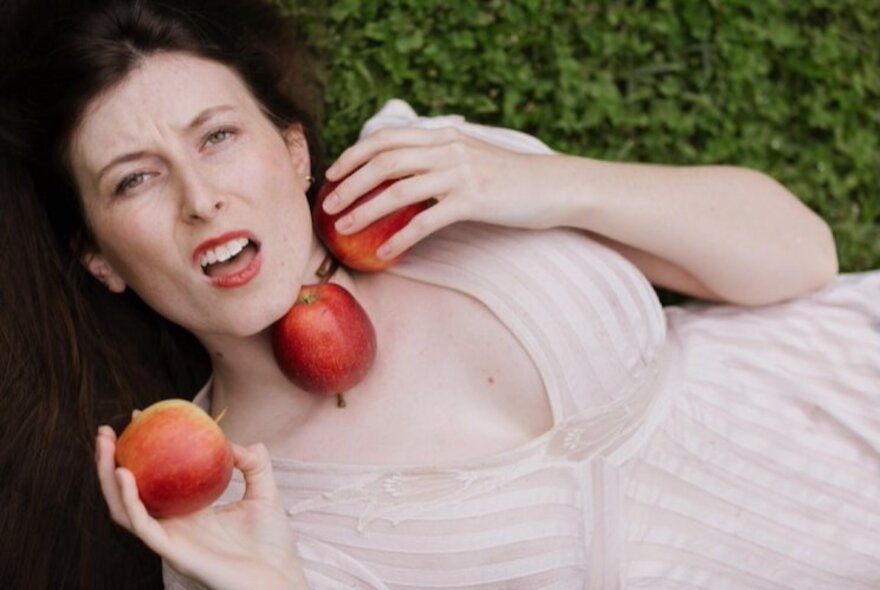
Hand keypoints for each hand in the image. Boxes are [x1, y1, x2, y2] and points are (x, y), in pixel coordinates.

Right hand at [95, 425, 307, 588]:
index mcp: (189, 513)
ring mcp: (170, 541)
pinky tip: (124, 474)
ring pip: (125, 511)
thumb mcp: (265, 492)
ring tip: (106, 447)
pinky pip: (143, 526)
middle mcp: (173, 527)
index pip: (156, 480)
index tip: (138, 418)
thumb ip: (254, 463)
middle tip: (106, 432)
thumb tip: (234, 442)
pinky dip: (128, 500)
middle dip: (111, 463)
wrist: (280, 580)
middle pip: (130, 494)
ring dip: (108, 478)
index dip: (143, 451)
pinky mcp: (173, 554)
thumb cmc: (273, 543)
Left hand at [323, 126, 571, 260]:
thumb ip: (438, 159)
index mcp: (443, 137)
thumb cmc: (509, 179)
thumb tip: (403, 174)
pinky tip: (385, 253)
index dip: (353, 155)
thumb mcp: (471, 158)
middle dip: (350, 184)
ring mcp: (460, 174)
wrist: (553, 187)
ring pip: (399, 190)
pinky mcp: (473, 201)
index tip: (332, 174)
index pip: (387, 138)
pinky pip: (427, 221)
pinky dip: (401, 237)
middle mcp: (448, 150)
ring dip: (365, 210)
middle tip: (327, 205)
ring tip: (343, 229)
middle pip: (384, 161)